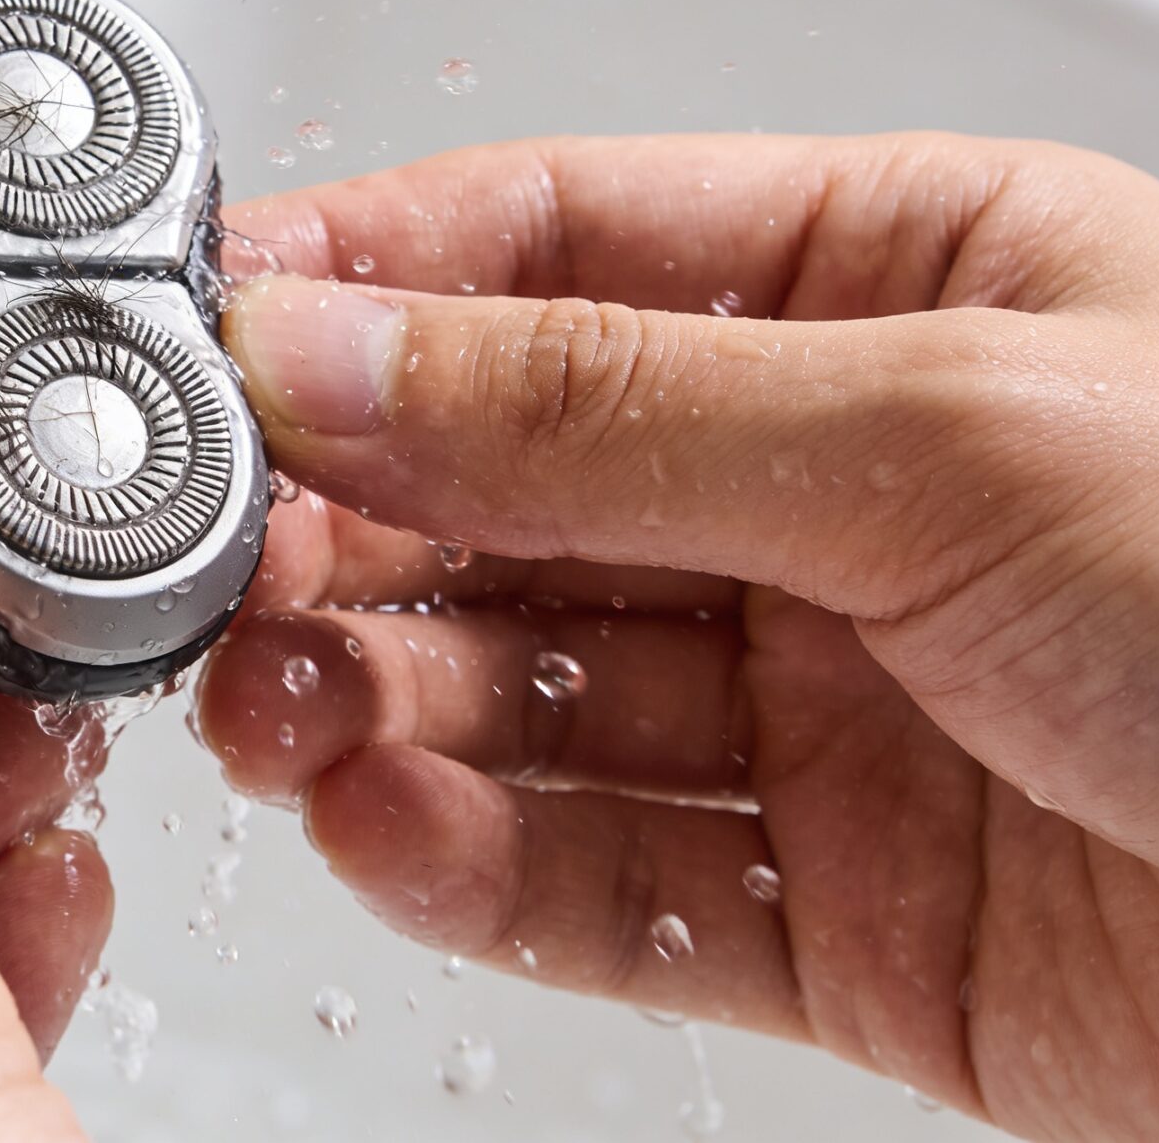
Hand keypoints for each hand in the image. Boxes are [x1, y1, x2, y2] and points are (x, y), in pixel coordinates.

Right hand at [201, 134, 1158, 1139]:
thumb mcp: (952, 431)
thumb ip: (601, 403)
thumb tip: (332, 343)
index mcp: (897, 285)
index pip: (557, 248)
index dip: (364, 288)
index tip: (206, 344)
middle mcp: (845, 488)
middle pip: (508, 486)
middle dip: (349, 529)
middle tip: (220, 572)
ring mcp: (833, 705)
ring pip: (527, 691)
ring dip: (378, 706)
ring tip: (286, 722)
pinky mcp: (838, 910)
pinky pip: (602, 875)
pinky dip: (475, 863)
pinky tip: (391, 834)